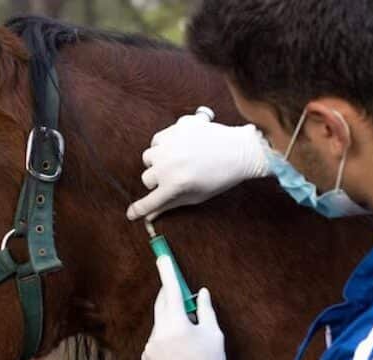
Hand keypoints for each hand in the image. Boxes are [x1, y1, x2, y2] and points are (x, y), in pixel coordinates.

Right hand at [126, 109, 269, 220]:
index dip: (139, 209)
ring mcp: (171, 145)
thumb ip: (171, 205)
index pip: (150, 201)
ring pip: (149, 157)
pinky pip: (158, 140)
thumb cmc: (221, 178)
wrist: (241, 150)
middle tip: (174, 180)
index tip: (131, 214)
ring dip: (158, 162)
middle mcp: (169, 165)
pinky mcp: (176, 128)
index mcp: (175, 185)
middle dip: (157, 182)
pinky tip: (179, 148)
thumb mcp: (196, 196)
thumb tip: (150, 217)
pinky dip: (164, 146)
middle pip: (147, 178)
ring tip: (176, 162)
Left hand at [141, 256, 231, 359]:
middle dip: (170, 295)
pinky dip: (166, 337)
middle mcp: (159, 333)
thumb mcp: (214, 335)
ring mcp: (150, 346)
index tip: (162, 257)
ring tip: (188, 337)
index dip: (168, 272)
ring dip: (171, 321)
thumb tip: (200, 293)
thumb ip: (205, 310)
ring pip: (160, 324)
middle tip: (181, 292)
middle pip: (162, 305)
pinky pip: (156, 340)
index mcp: (177, 325)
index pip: (171, 291)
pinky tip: (179, 352)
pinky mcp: (146, 358)